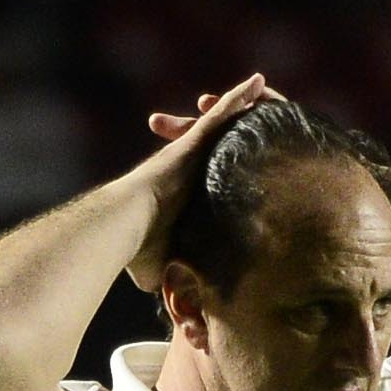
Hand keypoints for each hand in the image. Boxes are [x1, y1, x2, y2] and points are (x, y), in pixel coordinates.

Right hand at [126, 74, 284, 291]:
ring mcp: (191, 152)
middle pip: (221, 142)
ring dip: (243, 105)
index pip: (212, 173)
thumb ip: (170, 279)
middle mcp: (189, 166)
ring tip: (267, 89)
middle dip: (238, 127)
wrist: (124, 229)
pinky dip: (238, 97)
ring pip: (223, 122)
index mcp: (186, 191)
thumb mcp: (160, 267)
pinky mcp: (192, 142)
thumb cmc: (137, 250)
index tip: (245, 164)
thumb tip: (171, 309)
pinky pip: (221, 114)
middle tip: (263, 118)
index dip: (227, 164)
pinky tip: (257, 81)